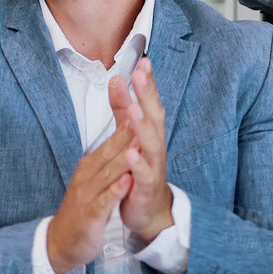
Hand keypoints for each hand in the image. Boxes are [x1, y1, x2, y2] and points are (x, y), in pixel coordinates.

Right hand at [45, 125, 137, 273]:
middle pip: (110, 151)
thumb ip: (109, 159)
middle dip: (127, 133)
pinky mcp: (90, 215)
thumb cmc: (82, 209)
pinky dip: (116, 190)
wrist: (61, 241)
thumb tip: (125, 138)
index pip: (112, 140)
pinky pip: (104, 201)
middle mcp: (88, 176)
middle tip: (143, 113)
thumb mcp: (95, 179)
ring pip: (108, 173)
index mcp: (91, 166)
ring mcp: (87, 195)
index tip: (142, 105)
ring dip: (124, 158)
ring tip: (139, 143)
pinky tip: (127, 181)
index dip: (128, 123)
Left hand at [109, 59, 172, 245]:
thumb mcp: (130, 135)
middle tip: (140, 75)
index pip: (151, 103)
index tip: (143, 62)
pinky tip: (130, 153)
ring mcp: (153, 167)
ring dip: (143, 126)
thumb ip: (123, 109)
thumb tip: (117, 79)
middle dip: (147, 96)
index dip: (148, 84)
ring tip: (134, 109)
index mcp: (151, 133)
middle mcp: (155, 147)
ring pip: (151, 144)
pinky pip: (144, 174)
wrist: (149, 211)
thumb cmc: (140, 171)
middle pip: (154, 117)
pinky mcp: (146, 187)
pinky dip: (138, 164)